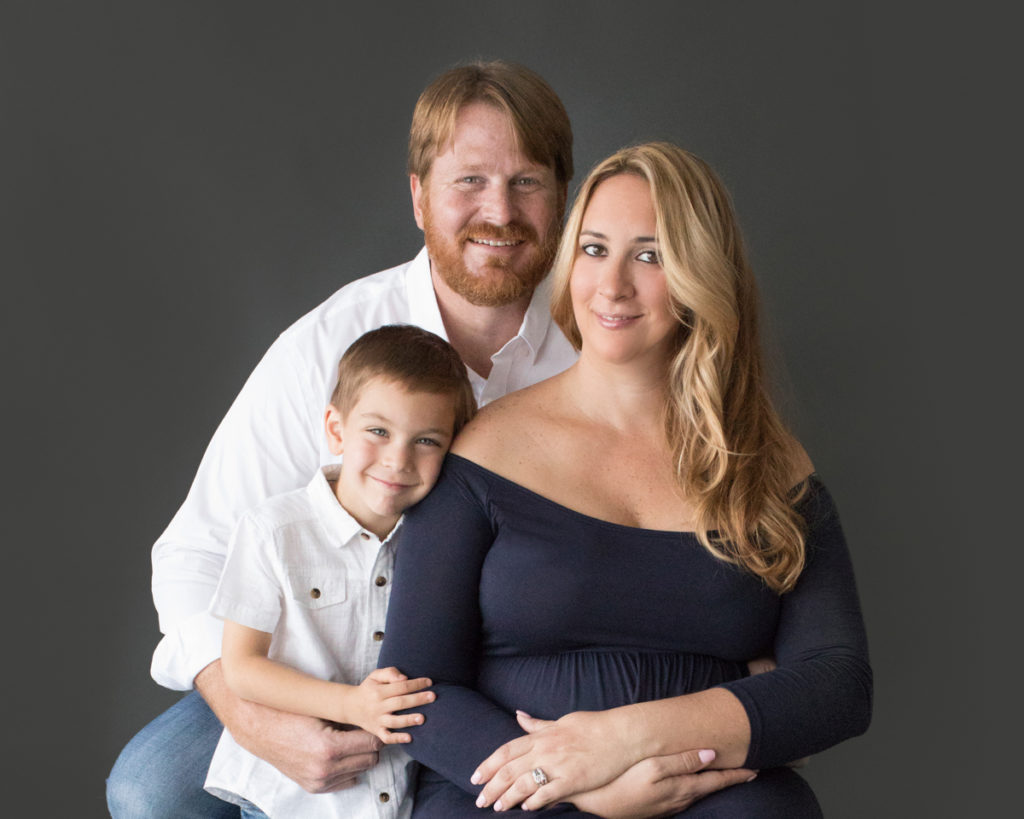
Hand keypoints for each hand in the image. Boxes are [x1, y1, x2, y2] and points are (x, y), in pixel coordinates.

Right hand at [196, 660, 381, 792]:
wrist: (261, 729)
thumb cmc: (292, 714)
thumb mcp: (323, 712)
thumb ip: (350, 719)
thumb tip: (376, 720)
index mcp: (329, 748)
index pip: (372, 743)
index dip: (375, 731)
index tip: (373, 723)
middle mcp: (325, 769)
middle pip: (371, 759)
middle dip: (370, 744)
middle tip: (362, 730)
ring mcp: (318, 781)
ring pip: (361, 770)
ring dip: (360, 756)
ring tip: (350, 741)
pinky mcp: (313, 787)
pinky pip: (346, 781)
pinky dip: (348, 768)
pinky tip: (340, 754)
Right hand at [347, 666, 434, 744]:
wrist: (350, 706)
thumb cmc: (369, 688)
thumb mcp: (375, 676)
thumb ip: (390, 673)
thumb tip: (405, 679)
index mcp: (379, 691)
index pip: (400, 686)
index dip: (416, 684)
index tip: (430, 682)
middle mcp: (378, 706)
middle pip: (400, 702)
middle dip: (417, 699)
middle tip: (433, 697)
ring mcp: (378, 720)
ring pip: (394, 721)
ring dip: (409, 720)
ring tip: (423, 718)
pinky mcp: (377, 731)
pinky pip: (387, 737)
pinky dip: (397, 739)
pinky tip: (410, 738)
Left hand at [472, 710, 641, 811]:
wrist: (620, 734)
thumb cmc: (592, 726)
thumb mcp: (562, 721)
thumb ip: (538, 724)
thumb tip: (519, 715)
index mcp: (542, 736)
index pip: (506, 751)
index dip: (488, 765)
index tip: (476, 777)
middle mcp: (545, 750)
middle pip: (509, 770)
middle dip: (491, 786)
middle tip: (479, 800)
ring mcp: (558, 766)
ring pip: (524, 784)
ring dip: (507, 797)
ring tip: (496, 807)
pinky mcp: (573, 780)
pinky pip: (548, 793)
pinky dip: (534, 802)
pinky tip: (526, 809)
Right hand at [573, 750, 756, 818]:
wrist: (600, 808)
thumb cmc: (624, 784)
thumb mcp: (653, 767)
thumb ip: (682, 760)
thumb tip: (711, 754)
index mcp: (684, 788)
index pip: (718, 780)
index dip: (738, 774)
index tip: (756, 769)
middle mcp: (681, 799)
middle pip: (712, 787)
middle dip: (731, 779)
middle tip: (749, 771)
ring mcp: (670, 805)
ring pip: (700, 792)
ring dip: (715, 783)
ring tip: (726, 773)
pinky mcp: (660, 807)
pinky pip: (686, 795)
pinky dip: (699, 787)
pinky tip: (695, 782)